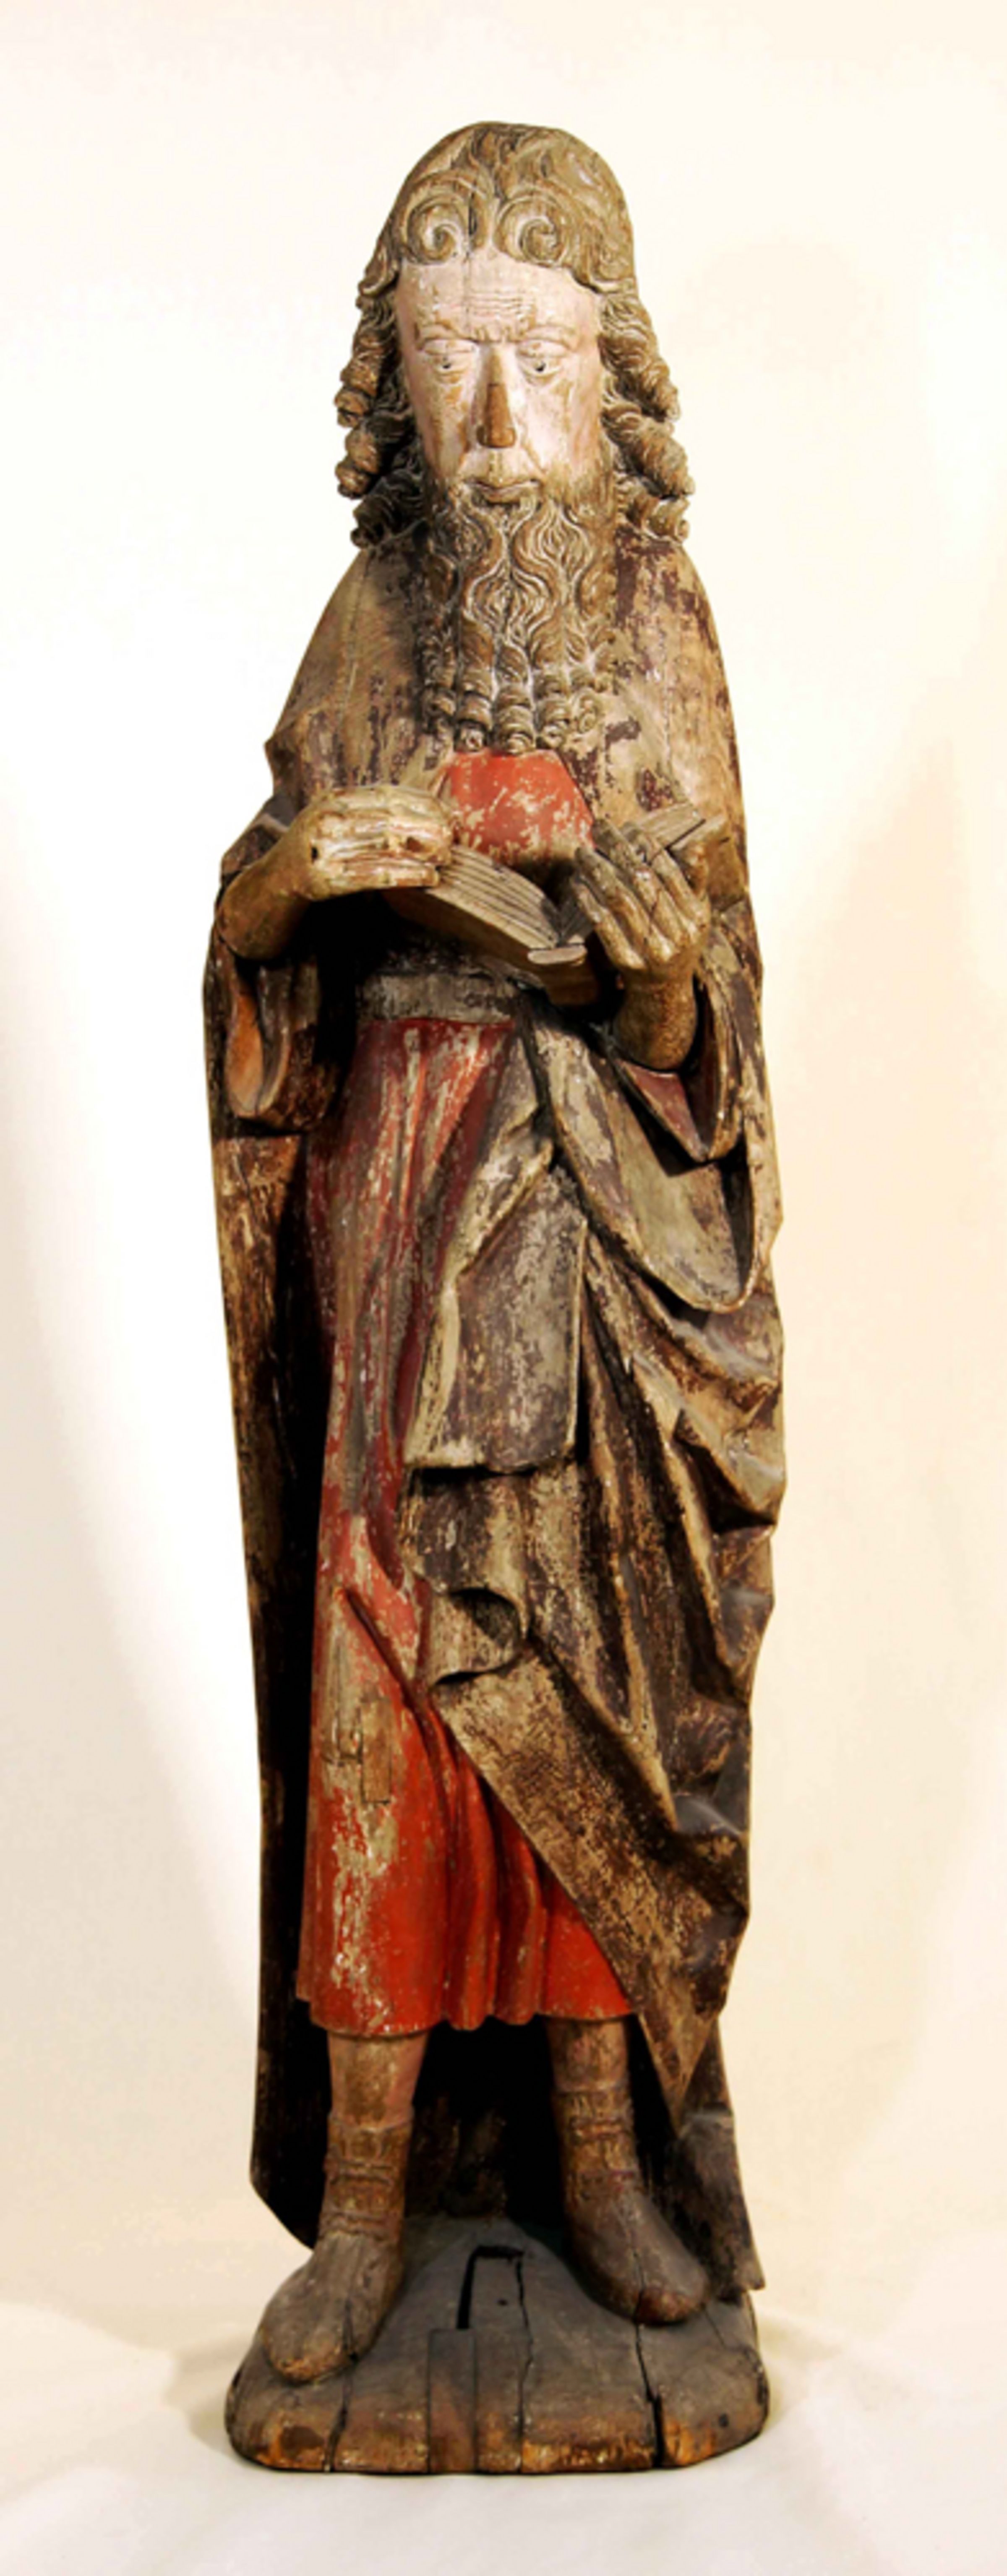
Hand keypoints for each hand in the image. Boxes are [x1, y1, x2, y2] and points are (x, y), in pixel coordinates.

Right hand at [219, 785, 452, 960]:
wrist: (269, 886)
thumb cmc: (313, 855)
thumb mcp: (335, 822)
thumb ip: (367, 812)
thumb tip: (420, 807)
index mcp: (331, 800)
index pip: (385, 793)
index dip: (420, 802)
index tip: (447, 811)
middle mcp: (325, 819)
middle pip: (387, 816)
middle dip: (425, 825)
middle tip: (452, 835)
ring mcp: (321, 849)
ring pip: (382, 845)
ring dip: (421, 850)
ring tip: (447, 855)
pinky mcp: (321, 880)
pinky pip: (372, 876)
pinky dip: (405, 875)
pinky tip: (428, 877)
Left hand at [572, 818, 709, 982]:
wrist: (663, 992)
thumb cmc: (678, 941)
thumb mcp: (696, 914)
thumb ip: (694, 880)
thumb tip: (695, 845)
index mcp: (696, 918)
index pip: (669, 873)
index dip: (648, 848)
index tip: (629, 829)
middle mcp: (677, 935)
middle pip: (641, 881)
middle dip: (617, 850)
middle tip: (598, 828)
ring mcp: (651, 950)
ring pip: (619, 899)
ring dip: (596, 871)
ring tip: (582, 852)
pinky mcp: (626, 963)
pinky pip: (602, 924)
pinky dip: (588, 901)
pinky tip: (577, 883)